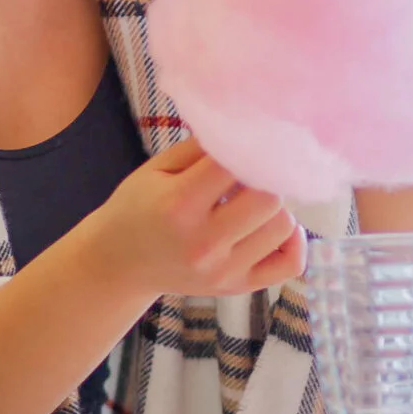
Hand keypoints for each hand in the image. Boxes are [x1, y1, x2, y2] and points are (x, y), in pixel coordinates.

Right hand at [85, 136, 305, 301]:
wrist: (119, 264)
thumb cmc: (138, 208)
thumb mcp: (156, 169)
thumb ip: (201, 147)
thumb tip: (247, 126)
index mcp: (179, 204)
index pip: (237, 165)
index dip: (247, 148)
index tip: (246, 144)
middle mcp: (204, 242)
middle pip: (269, 198)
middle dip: (264, 180)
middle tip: (251, 177)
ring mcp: (223, 270)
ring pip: (283, 226)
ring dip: (276, 208)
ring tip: (253, 202)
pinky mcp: (238, 287)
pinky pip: (290, 263)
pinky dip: (293, 242)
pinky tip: (272, 228)